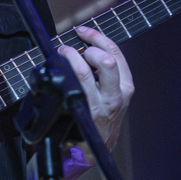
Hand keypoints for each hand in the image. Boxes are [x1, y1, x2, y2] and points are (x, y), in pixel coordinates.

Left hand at [57, 25, 133, 149]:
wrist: (96, 149)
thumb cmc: (101, 116)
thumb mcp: (112, 94)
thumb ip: (104, 74)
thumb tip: (84, 50)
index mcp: (125, 86)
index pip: (115, 53)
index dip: (97, 37)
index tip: (83, 31)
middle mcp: (115, 95)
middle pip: (106, 60)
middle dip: (87, 48)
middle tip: (72, 48)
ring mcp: (97, 105)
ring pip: (84, 73)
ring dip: (70, 58)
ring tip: (62, 56)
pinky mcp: (81, 112)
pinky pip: (68, 88)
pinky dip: (59, 76)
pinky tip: (55, 74)